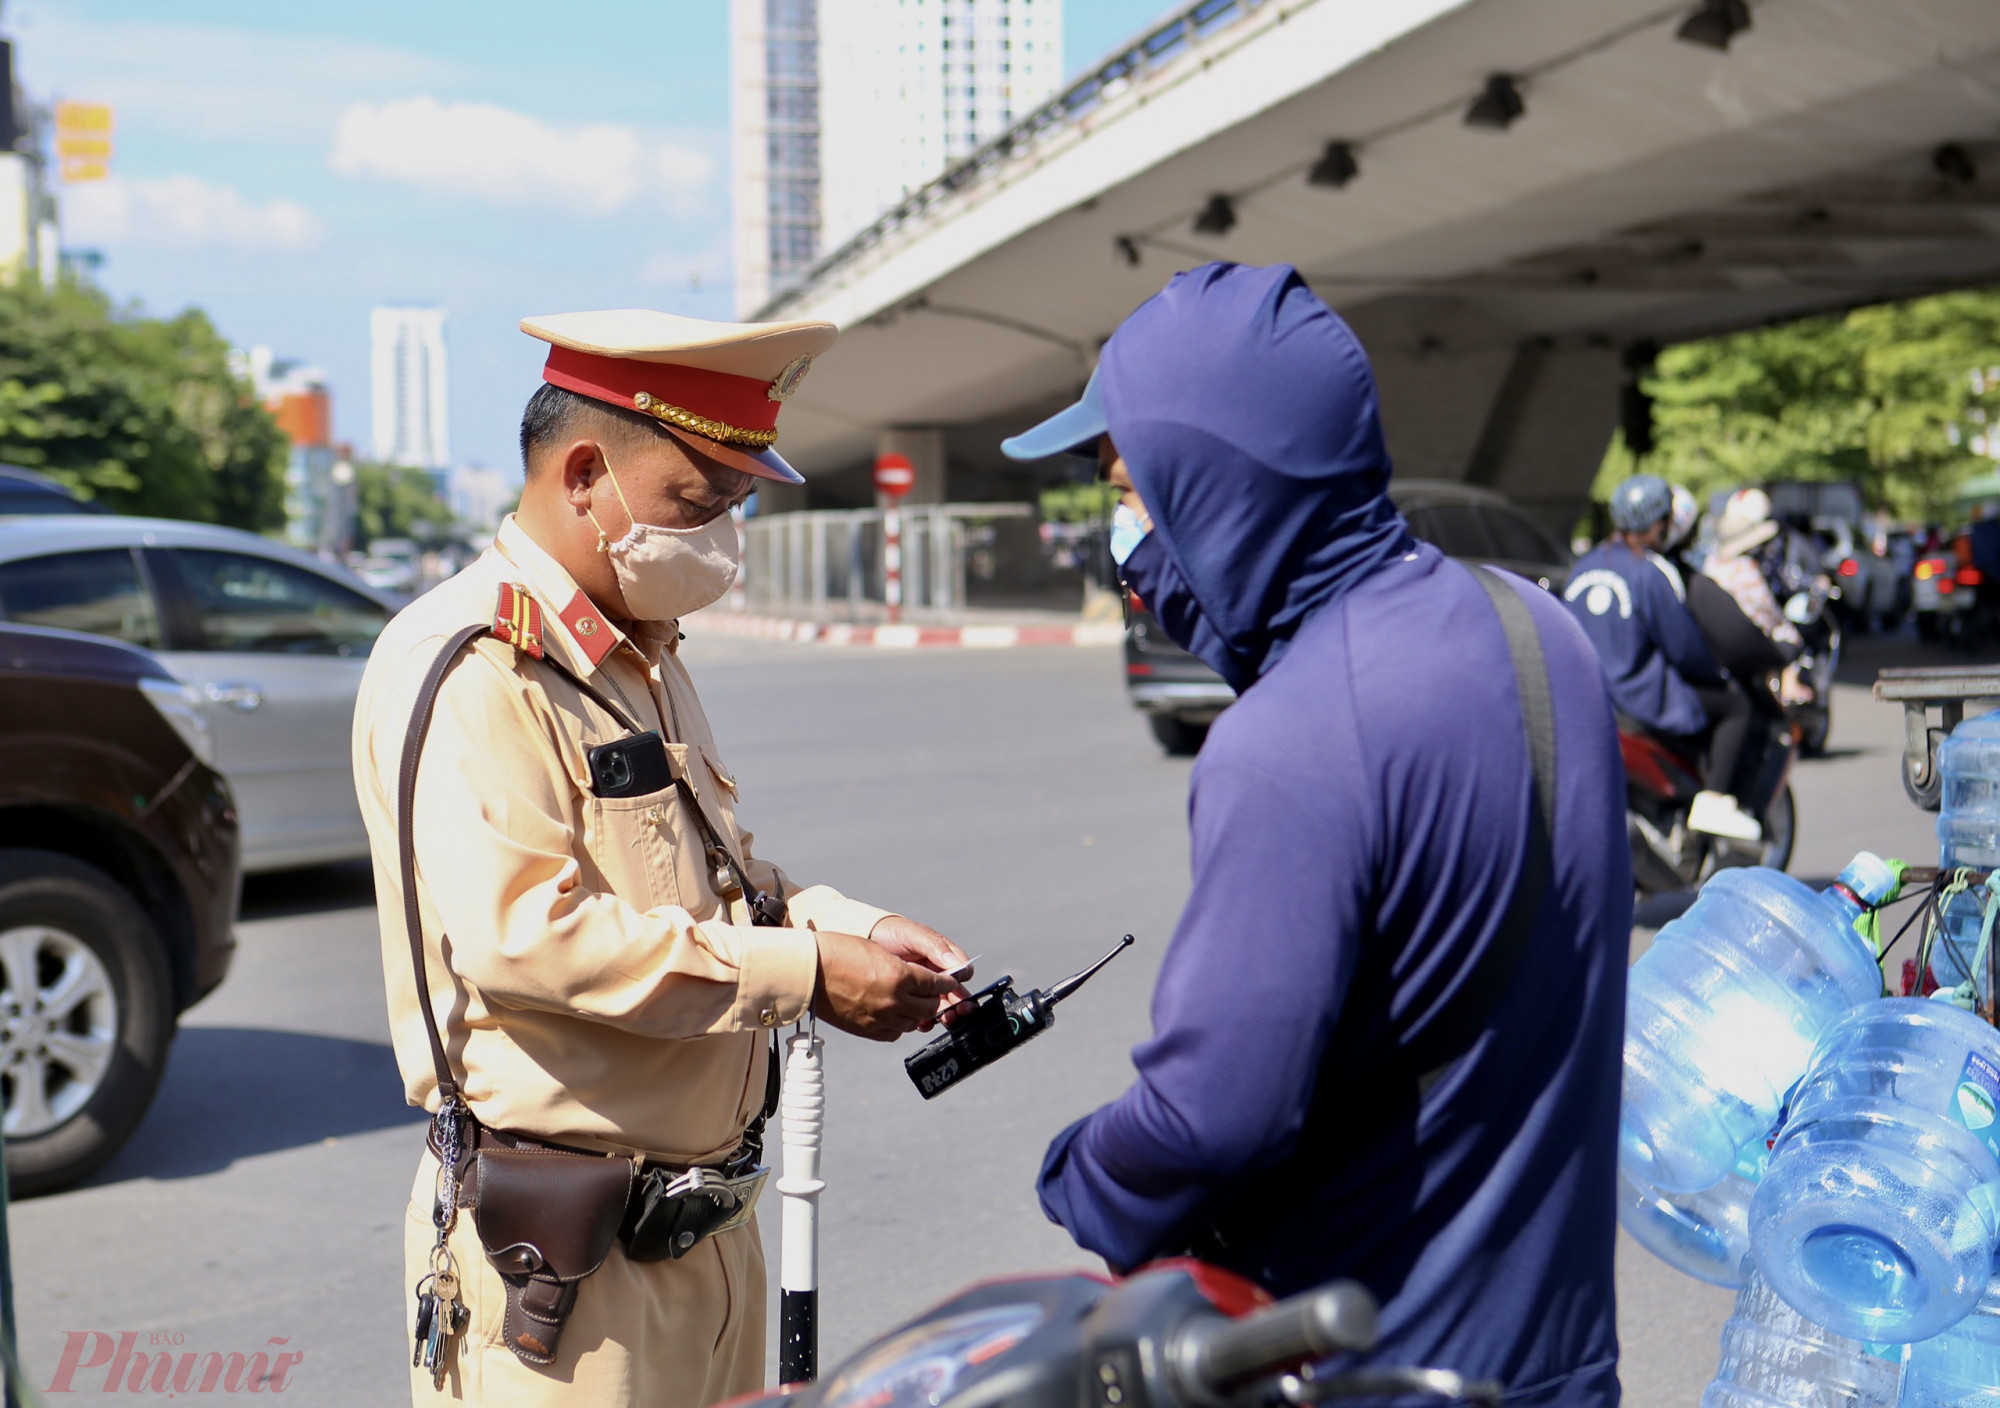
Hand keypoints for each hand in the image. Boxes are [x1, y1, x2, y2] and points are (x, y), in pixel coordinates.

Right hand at [812, 930, 964, 1041]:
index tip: (948, 981)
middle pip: (929, 1007)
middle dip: (933, 999)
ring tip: (912, 1003)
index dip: (945, 982)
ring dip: (916, 1013)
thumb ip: (903, 969)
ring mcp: (880, 1018)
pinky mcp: (867, 1030)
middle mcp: (894, 1000)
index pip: (936, 985)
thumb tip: (921, 979)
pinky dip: (899, 1025)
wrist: (808, 970)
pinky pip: (894, 1034)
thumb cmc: (840, 951)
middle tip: (932, 993)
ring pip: (913, 1023)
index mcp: (900, 976)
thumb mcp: (878, 952)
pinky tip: (894, 1015)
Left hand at [869, 915, 972, 1027]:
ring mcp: (925, 989)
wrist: (867, 939)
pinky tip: (922, 1021)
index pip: (963, 972)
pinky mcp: (911, 1000)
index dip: (962, 982)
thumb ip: (935, 947)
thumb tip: (955, 963)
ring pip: (942, 1006)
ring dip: (945, 1014)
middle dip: (959, 1005)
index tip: (956, 988)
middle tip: (956, 1012)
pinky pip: (923, 1014)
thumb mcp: (913, 935)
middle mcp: (938, 974)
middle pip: (956, 994)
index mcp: (944, 956)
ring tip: (942, 1018)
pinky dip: (925, 1020)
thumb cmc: (892, 933)